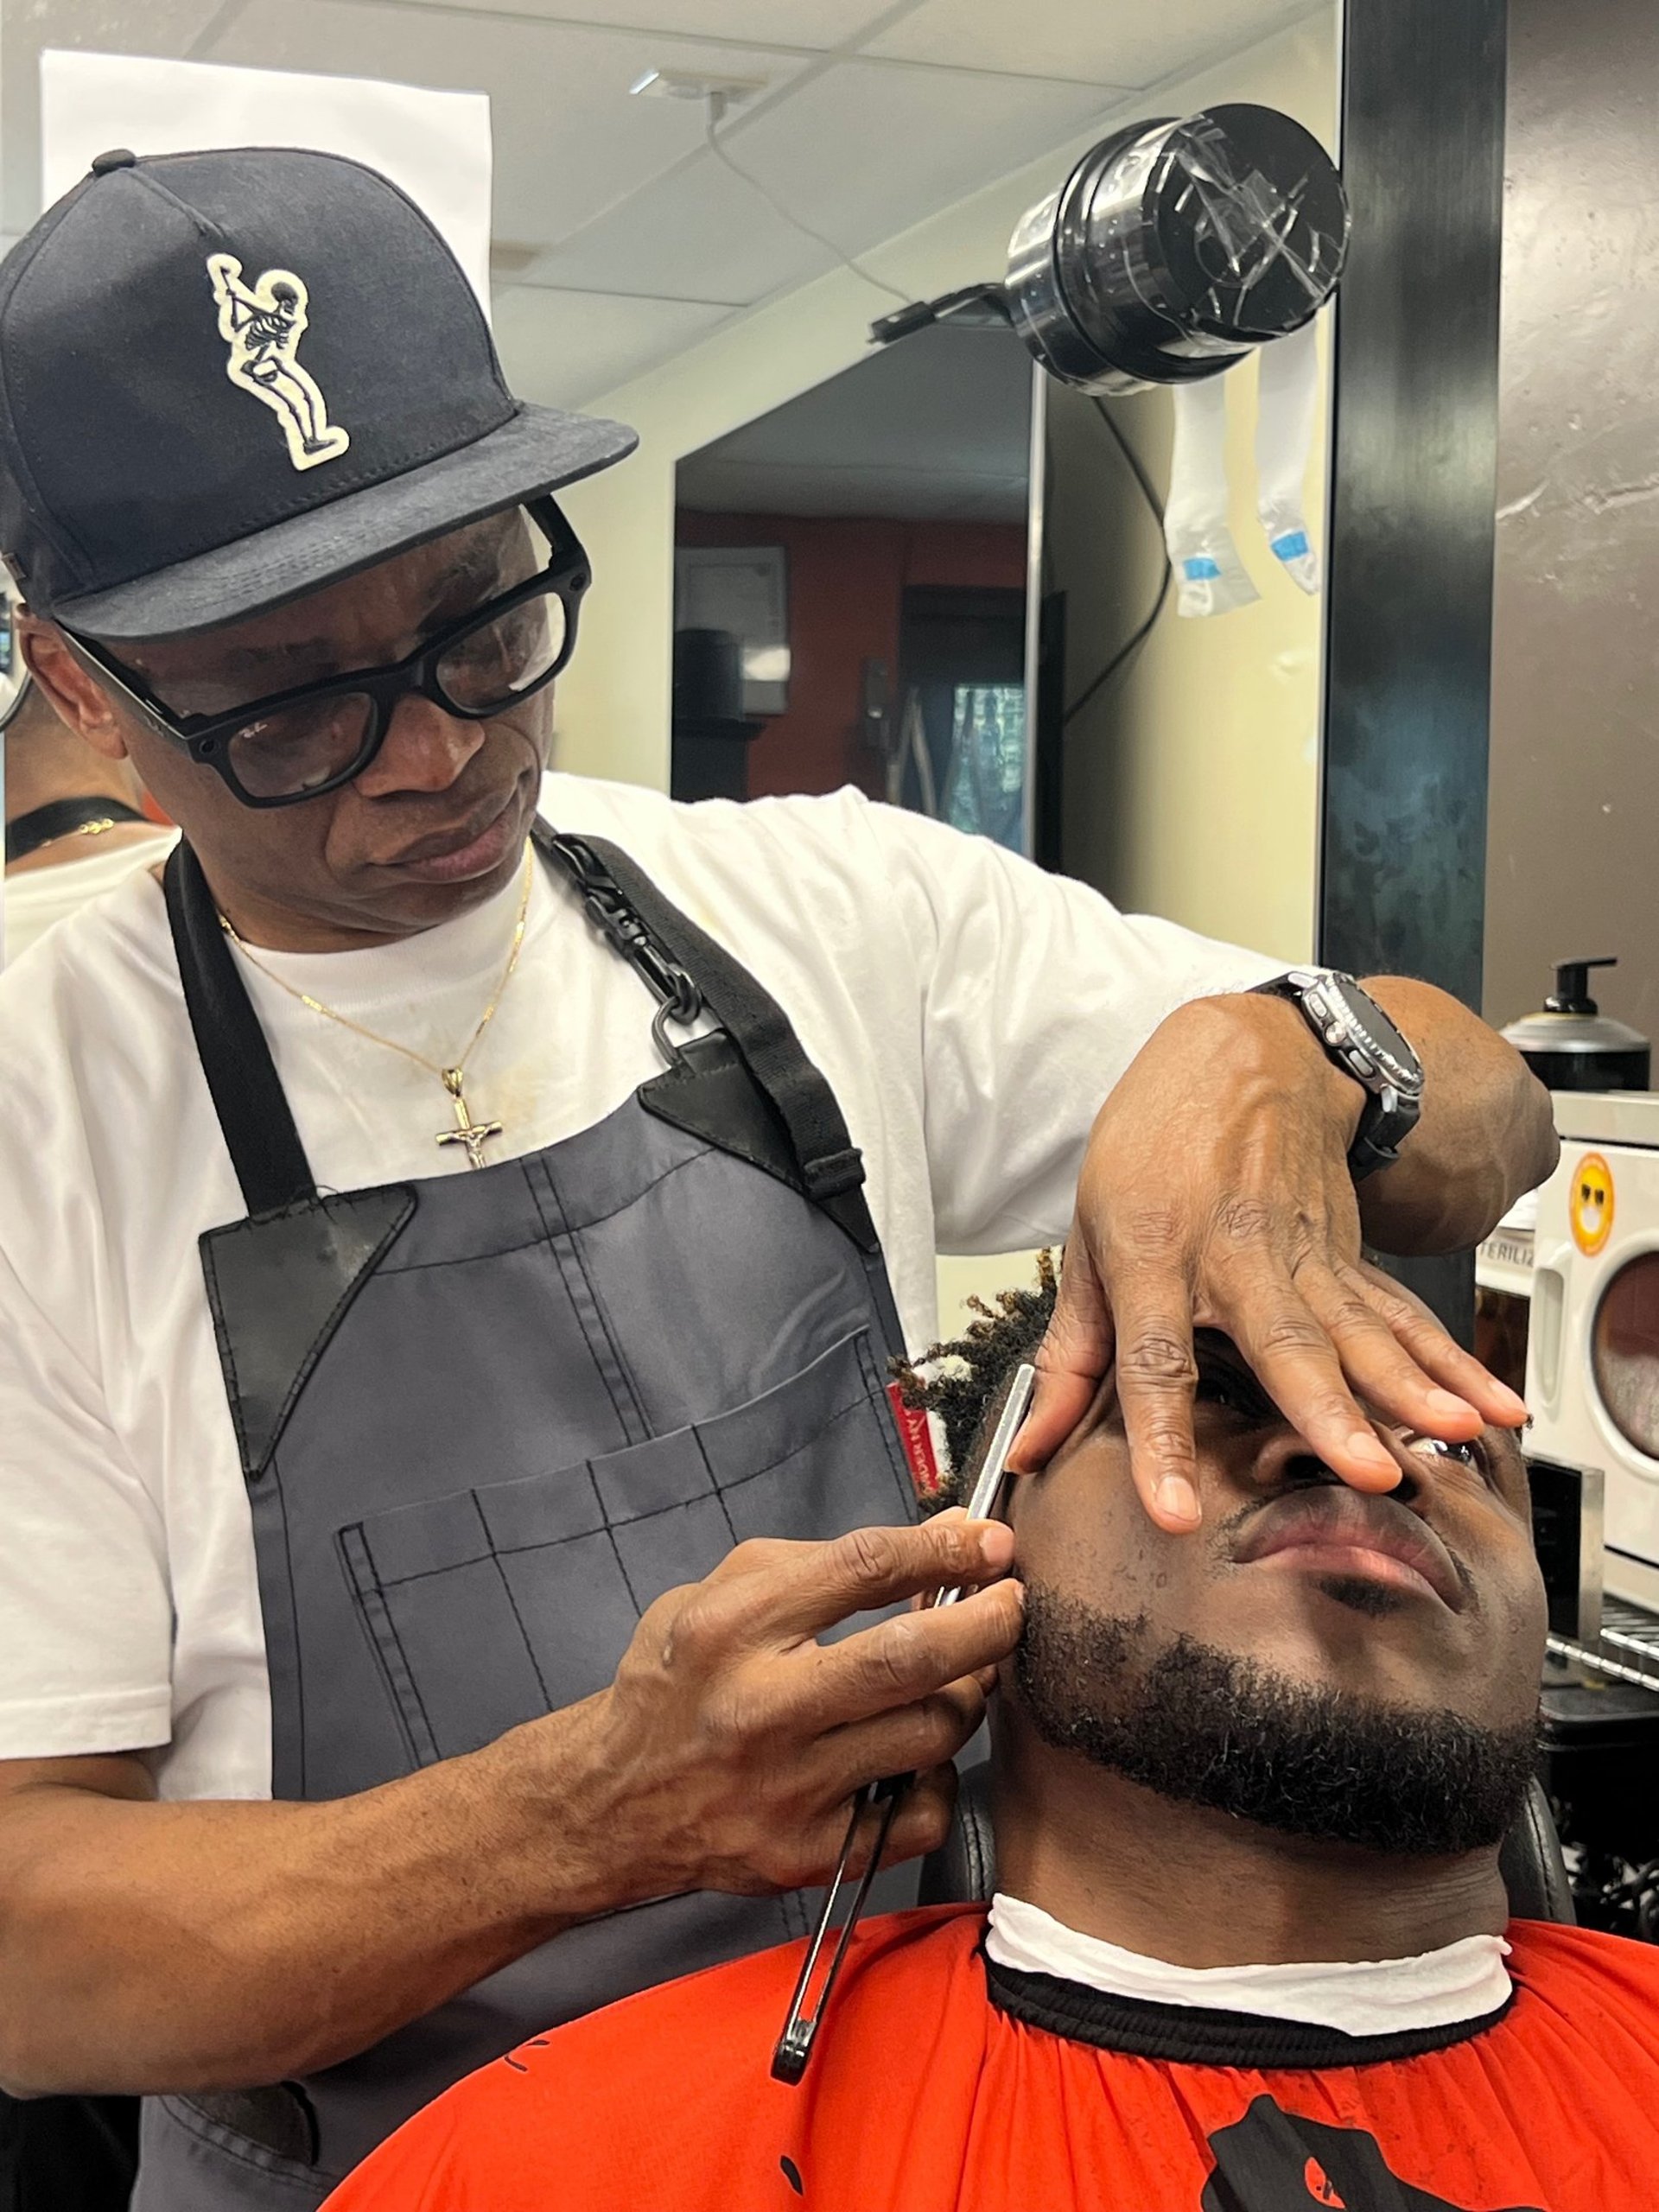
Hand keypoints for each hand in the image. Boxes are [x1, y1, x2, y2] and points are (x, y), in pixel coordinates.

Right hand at [579, 1518, 1021, 1903]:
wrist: (614, 1801)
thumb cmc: (678, 1684)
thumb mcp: (722, 1593)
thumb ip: (829, 1563)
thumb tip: (943, 1539)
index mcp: (731, 1629)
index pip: (861, 1570)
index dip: (942, 1551)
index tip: (990, 1543)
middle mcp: (759, 1709)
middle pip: (909, 1659)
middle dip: (985, 1624)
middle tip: (1012, 1605)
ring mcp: (786, 1789)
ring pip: (928, 1735)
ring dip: (963, 1698)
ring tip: (954, 1678)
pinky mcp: (807, 1852)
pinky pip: (918, 1813)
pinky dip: (936, 1778)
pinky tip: (917, 1755)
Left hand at [1015, 992, 1528, 1531]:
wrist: (1244, 1056)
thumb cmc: (1154, 1144)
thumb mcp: (1087, 1233)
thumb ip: (1070, 1354)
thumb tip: (1031, 1446)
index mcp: (1153, 1253)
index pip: (1156, 1362)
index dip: (1163, 1439)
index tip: (1176, 1510)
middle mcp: (1233, 1255)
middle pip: (1282, 1342)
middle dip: (1326, 1410)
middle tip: (1363, 1469)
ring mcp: (1301, 1251)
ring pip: (1358, 1329)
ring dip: (1408, 1387)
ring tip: (1449, 1433)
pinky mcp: (1347, 1254)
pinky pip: (1400, 1315)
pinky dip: (1449, 1360)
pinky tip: (1488, 1402)